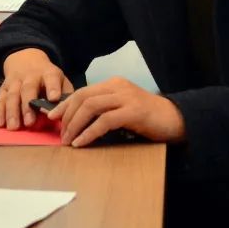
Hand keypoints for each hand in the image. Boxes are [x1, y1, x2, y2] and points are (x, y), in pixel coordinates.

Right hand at [0, 48, 73, 129]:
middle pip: (28, 89)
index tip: (54, 98)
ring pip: (12, 95)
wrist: (25, 59)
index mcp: (48, 73)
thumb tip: (69, 113)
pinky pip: (0, 99)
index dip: (53, 87)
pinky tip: (0, 124)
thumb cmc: (47, 77)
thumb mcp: (60, 79)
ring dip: (12, 111)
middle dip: (28, 106)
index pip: (51, 78)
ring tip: (14, 127)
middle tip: (29, 122)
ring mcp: (15, 81)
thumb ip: (65, 94)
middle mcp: (30, 76)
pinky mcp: (4, 87)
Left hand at [48, 77, 185, 146]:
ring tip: (69, 141)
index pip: (82, 91)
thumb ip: (104, 109)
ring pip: (91, 107)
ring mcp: (126, 97)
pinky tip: (82, 143)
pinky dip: (90, 132)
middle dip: (67, 116)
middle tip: (60, 134)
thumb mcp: (122, 108)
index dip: (65, 105)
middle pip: (83, 97)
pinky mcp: (133, 112)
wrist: (176, 119)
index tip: (52, 118)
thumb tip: (77, 121)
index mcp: (113, 84)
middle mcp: (118, 87)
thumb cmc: (147, 118)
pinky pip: (104, 121)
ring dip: (75, 125)